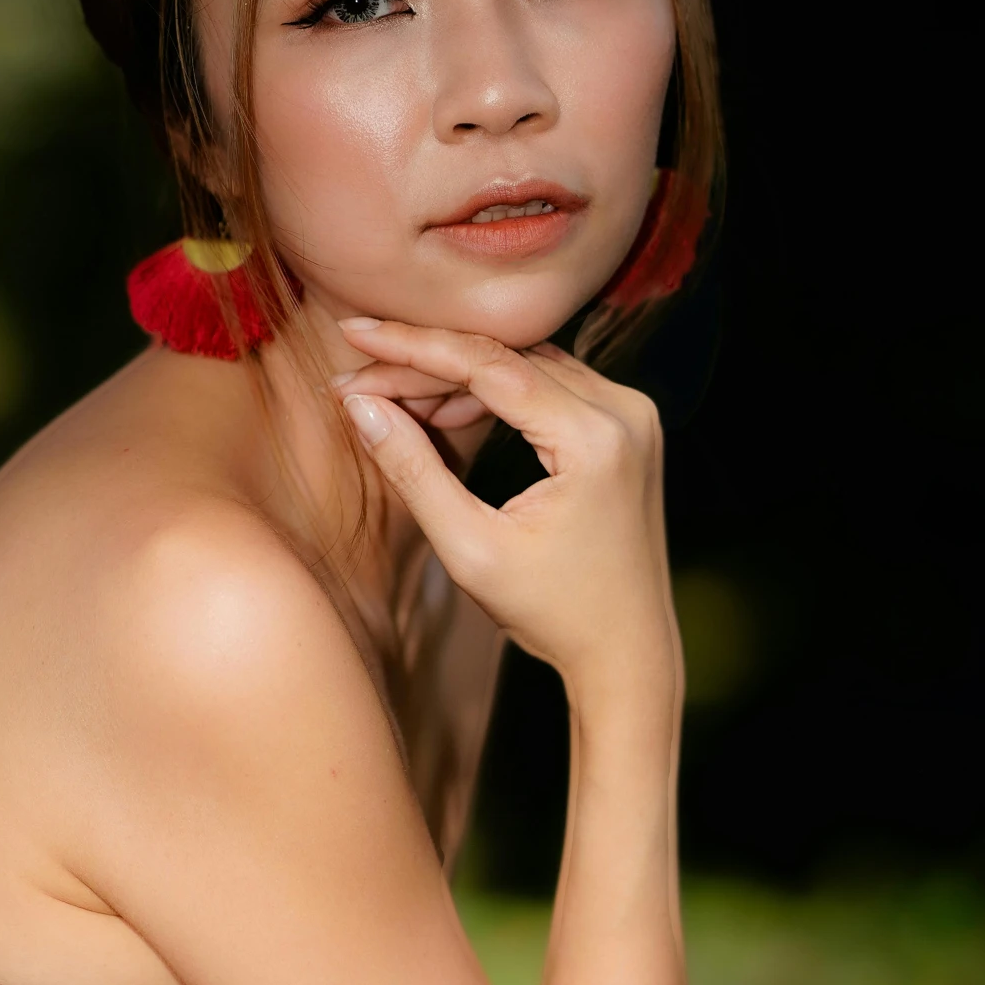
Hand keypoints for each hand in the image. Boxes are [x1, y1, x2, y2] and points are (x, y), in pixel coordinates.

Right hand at [338, 322, 680, 698]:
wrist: (628, 653)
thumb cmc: (552, 613)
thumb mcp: (470, 549)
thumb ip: (413, 471)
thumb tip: (360, 407)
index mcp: (594, 437)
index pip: (489, 365)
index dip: (413, 346)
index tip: (353, 332)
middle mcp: (623, 410)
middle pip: (505, 359)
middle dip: (426, 364)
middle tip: (358, 380)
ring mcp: (630, 414)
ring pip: (524, 366)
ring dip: (457, 377)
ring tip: (389, 399)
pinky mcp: (624, 425)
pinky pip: (547, 386)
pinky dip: (494, 394)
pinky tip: (442, 413)